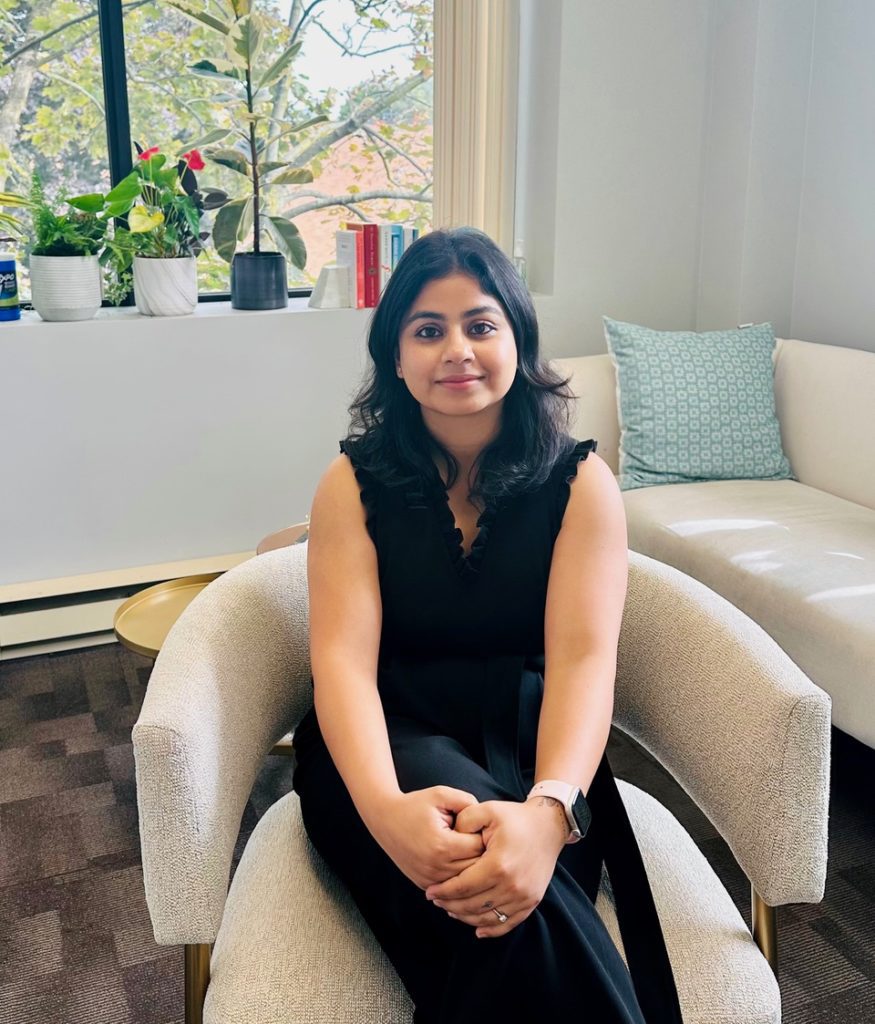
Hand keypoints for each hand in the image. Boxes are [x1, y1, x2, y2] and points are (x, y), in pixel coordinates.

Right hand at [363, 787, 486, 890]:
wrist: (385, 819)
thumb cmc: (415, 805)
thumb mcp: (442, 795)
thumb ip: (468, 802)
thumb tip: (487, 820)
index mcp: (442, 845)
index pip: (479, 847)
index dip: (485, 836)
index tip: (483, 827)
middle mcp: (435, 867)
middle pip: (475, 868)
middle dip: (483, 855)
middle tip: (483, 840)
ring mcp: (429, 879)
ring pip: (465, 882)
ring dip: (473, 868)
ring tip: (472, 850)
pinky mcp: (424, 885)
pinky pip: (451, 888)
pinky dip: (459, 878)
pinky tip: (460, 861)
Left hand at [424, 798, 568, 936]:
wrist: (548, 826)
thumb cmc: (515, 817)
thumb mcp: (488, 809)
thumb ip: (464, 820)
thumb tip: (449, 836)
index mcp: (498, 864)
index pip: (463, 886)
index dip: (443, 891)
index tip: (429, 891)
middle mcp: (512, 885)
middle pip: (473, 906)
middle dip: (450, 905)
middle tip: (436, 900)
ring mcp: (524, 896)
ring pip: (488, 918)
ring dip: (466, 917)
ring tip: (451, 909)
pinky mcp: (532, 901)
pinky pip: (508, 923)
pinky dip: (491, 929)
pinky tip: (477, 929)